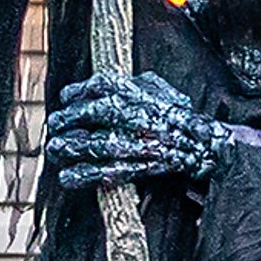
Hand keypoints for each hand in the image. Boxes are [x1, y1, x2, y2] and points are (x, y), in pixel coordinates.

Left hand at [44, 70, 221, 190]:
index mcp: (138, 92)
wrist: (205, 144)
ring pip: (97, 143)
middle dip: (68, 120)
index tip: (66, 99)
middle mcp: (136, 114)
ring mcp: (139, 141)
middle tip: (55, 126)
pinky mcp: (142, 165)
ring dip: (71, 148)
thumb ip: (130, 83)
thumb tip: (101, 82)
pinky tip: (67, 177)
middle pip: (93, 114)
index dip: (77, 93)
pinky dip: (86, 176)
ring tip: (55, 150)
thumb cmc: (177, 115)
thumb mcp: (158, 88)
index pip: (99, 86)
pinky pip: (109, 170)